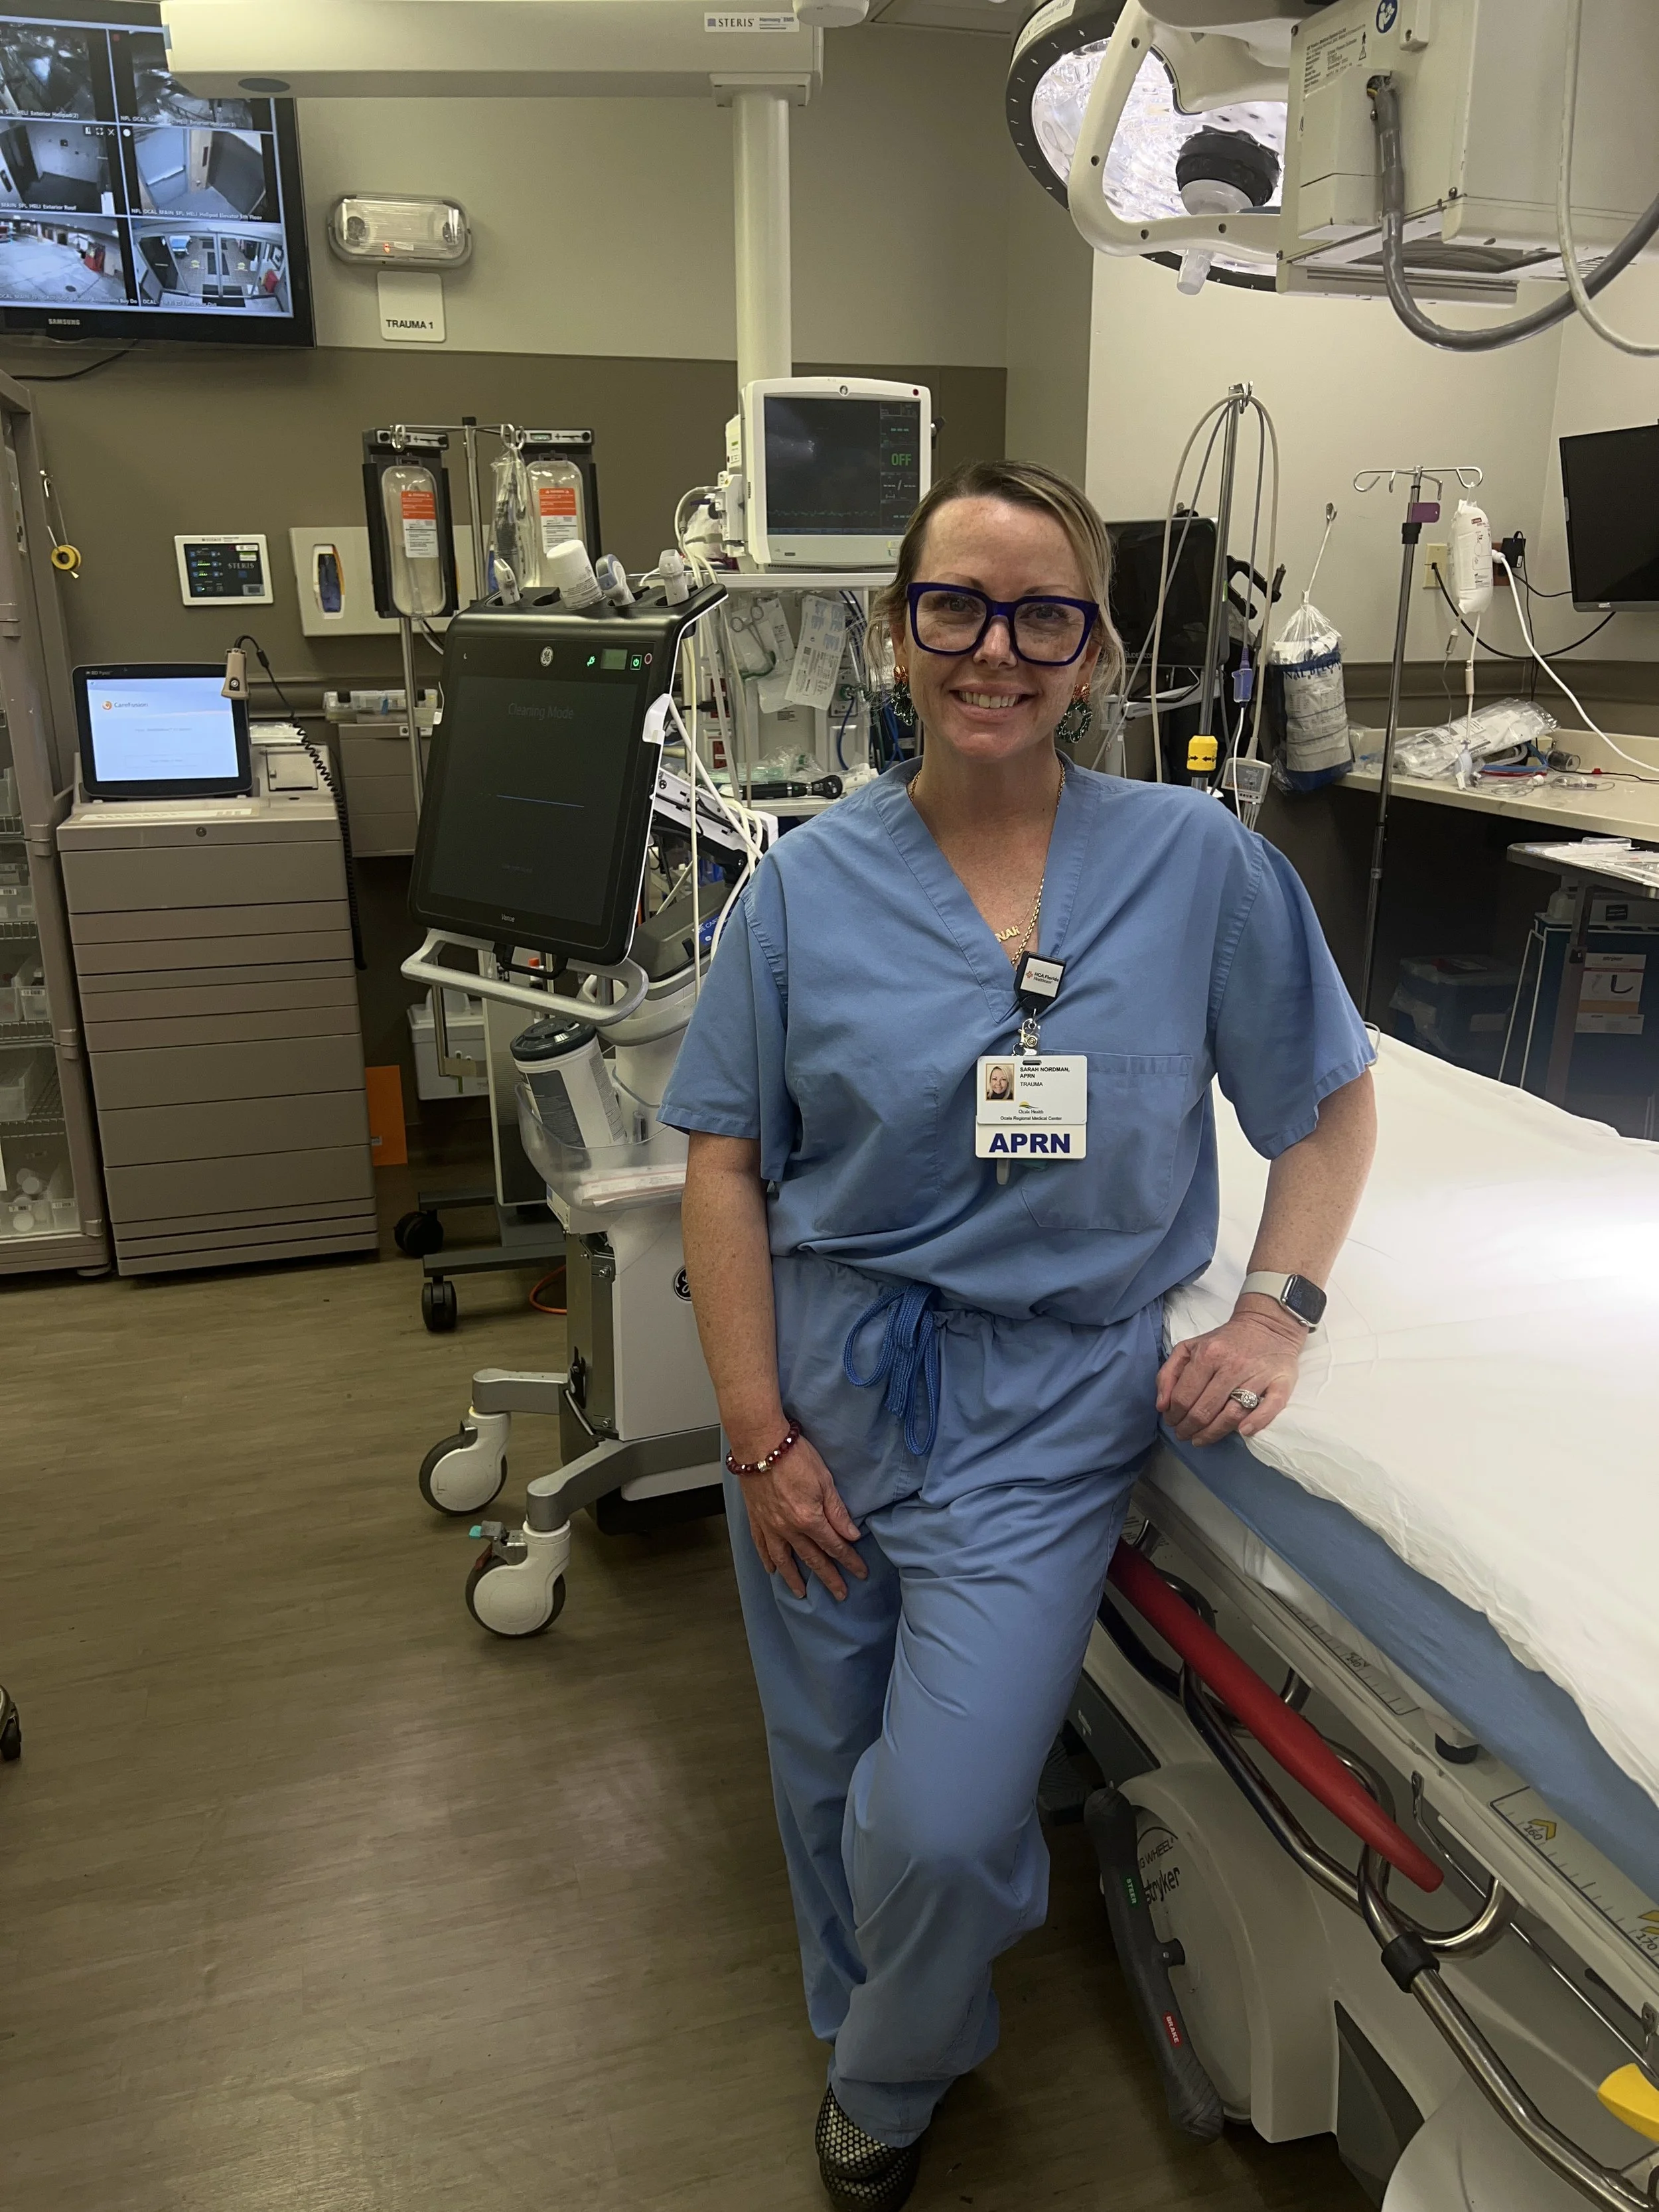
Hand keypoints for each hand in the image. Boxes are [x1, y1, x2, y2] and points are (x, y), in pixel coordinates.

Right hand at [739, 1430, 867, 1601]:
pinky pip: (762, 1546)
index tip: (860, 1573)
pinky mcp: (756, 1519)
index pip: (834, 1546)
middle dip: (829, 1578)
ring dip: (794, 1579)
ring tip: (802, 1594)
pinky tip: (772, 1570)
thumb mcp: (825, 1481)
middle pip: (813, 1559)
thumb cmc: (794, 1456)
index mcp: (809, 1519)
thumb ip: (837, 1512)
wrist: (759, 1444)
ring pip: (784, 1560)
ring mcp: (770, 1526)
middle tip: (840, 1594)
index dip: (850, 1561)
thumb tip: (852, 1535)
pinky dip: (767, 1560)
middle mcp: (789, 1529)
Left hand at [1156, 1307, 1306, 1446]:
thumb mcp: (1189, 1347)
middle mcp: (1232, 1366)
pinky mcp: (1281, 1383)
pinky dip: (1255, 1423)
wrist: (1267, 1325)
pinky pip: (1268, 1408)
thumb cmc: (1224, 1341)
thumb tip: (1162, 1406)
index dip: (1174, 1415)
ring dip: (1212, 1434)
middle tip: (1184, 1434)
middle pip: (1205, 1410)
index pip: (1184, 1396)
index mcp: (1208, 1355)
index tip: (1171, 1422)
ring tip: (1200, 1440)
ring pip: (1231, 1415)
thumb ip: (1169, 1373)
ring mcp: (1258, 1376)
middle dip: (1188, 1428)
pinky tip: (1241, 1432)